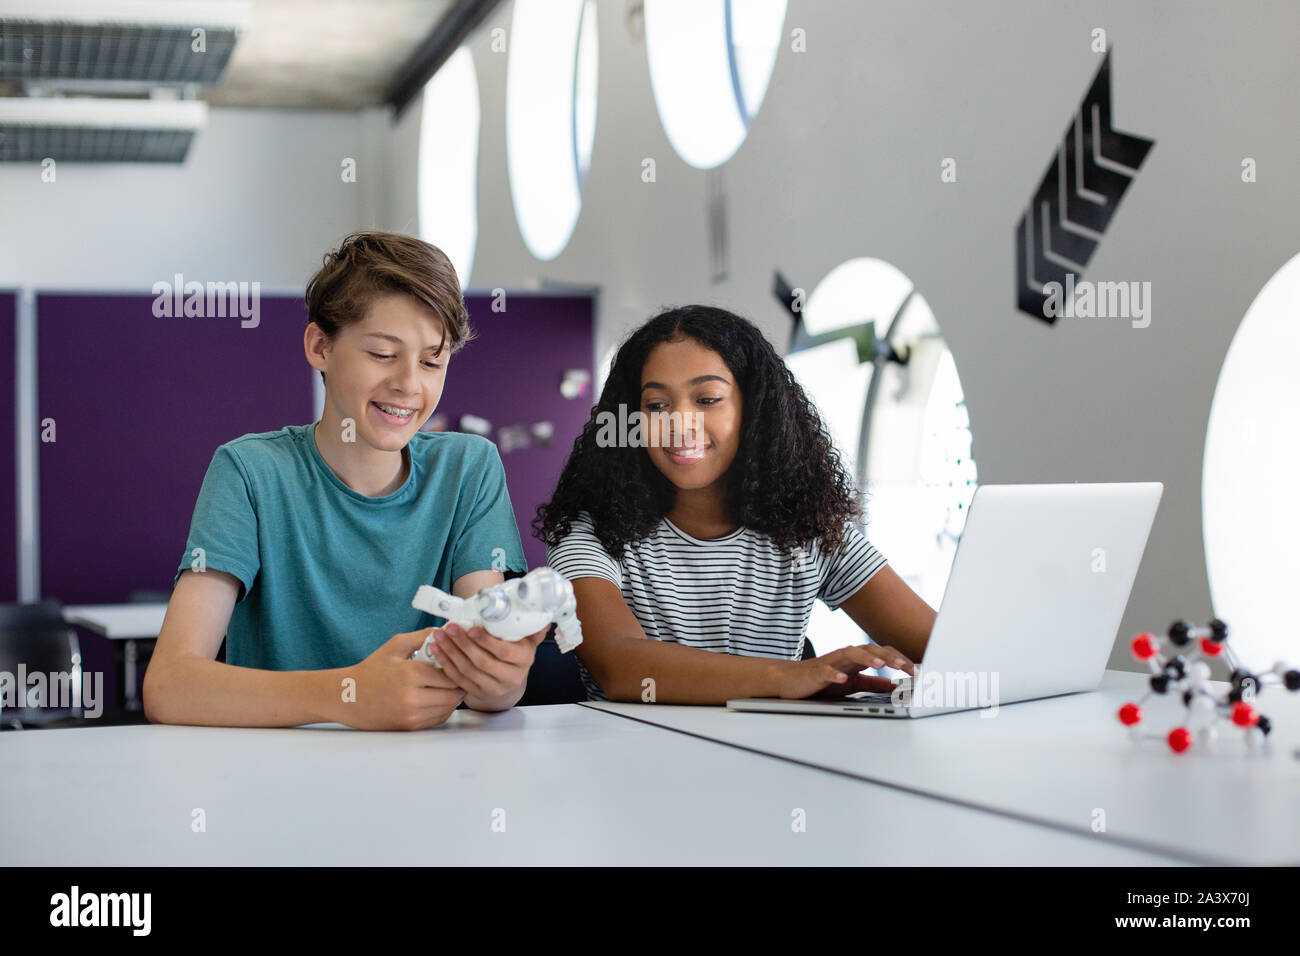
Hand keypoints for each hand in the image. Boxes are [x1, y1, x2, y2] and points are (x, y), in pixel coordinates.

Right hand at [339, 631, 465, 730]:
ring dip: (453, 696)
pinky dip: (444, 708)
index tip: (457, 661)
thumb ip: (423, 636)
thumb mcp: (396, 645)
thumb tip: (448, 630)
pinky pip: (439, 718)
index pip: (450, 674)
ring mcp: (412, 715)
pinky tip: (439, 696)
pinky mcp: (411, 726)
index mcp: (411, 674)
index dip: (457, 667)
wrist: (349, 697)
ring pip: (449, 707)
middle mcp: (412, 698)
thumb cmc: (373, 668)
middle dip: (459, 683)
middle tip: (460, 673)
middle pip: (454, 693)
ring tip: (450, 684)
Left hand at [424, 622, 547, 706]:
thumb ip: (532, 628)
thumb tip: (543, 616)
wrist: (509, 680)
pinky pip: (458, 678)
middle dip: (463, 644)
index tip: (472, 628)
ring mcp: (493, 687)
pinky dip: (445, 663)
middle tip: (450, 627)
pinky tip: (436, 649)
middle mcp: (511, 677)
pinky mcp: (477, 692)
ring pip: (467, 670)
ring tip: (439, 635)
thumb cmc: (517, 652)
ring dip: (450, 652)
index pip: (505, 652)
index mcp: (524, 660)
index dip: (487, 642)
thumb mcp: (528, 640)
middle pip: (483, 662)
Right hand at [778, 643, 916, 699]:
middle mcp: (846, 656)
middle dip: (889, 657)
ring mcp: (831, 662)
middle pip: (870, 649)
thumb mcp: (853, 683)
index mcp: (856, 659)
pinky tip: (842, 679)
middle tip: (905, 667)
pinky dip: (834, 674)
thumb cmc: (821, 680)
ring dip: (866, 658)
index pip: (882, 654)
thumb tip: (894, 685)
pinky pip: (826, 671)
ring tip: (880, 665)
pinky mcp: (816, 672)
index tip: (916, 671)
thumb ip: (873, 683)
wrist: (790, 680)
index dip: (899, 660)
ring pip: (850, 654)